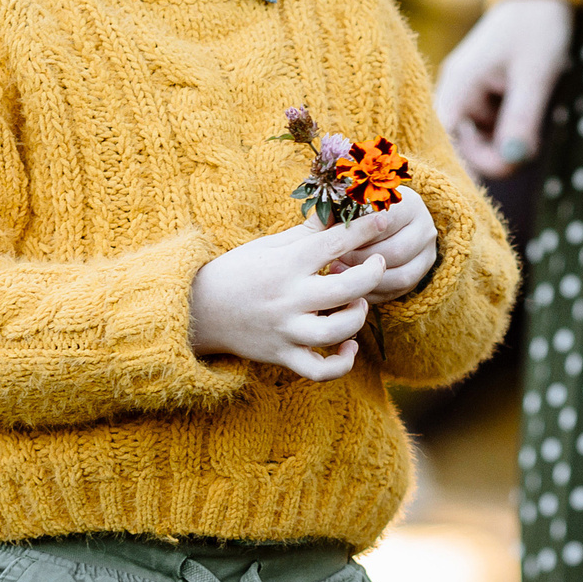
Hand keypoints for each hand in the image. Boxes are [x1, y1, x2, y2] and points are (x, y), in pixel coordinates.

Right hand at [189, 213, 396, 381]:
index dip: (365, 229)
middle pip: (346, 289)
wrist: (198, 310)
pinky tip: (348, 344)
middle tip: (377, 264)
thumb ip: (307, 233)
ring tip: (358, 303)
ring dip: (357, 317)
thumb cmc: (239, 271)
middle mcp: (287, 298)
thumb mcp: (270, 245)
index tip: (384, 219)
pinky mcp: (282, 356)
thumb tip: (340, 211)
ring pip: (336, 332)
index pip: (334, 243)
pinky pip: (320, 370)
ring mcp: (285, 330)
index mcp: (285, 264)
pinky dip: (341, 363)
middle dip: (371, 274)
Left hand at [338, 187, 438, 299]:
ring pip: (401, 276)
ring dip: (368, 280)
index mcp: (410, 204)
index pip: (387, 221)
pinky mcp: (420, 275)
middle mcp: (425, 228)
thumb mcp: (353, 205)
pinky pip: (398, 291)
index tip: (334, 240)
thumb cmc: (361, 211)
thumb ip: (341, 211)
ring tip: (341, 274)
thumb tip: (325, 217)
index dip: (358, 234)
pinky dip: (373, 292)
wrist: (384, 223)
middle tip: (335, 261)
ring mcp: (427, 253)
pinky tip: (351, 288)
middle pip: (396, 251)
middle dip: (362, 260)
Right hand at [436, 0, 573, 177]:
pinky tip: (524, 117)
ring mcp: (468, 97)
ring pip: (476, 142)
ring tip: (529, 121)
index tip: (482, 189)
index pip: (443, 141)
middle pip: (458, 147)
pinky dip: (506, 133)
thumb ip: (522, 118)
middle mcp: (454, 93)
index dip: (458, 169)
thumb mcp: (535, 74)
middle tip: (525, 151)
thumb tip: (514, 162)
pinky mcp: (483, 99)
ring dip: (501, 145)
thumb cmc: (537, 28)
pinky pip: (488, 130)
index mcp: (458, 86)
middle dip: (491, 157)